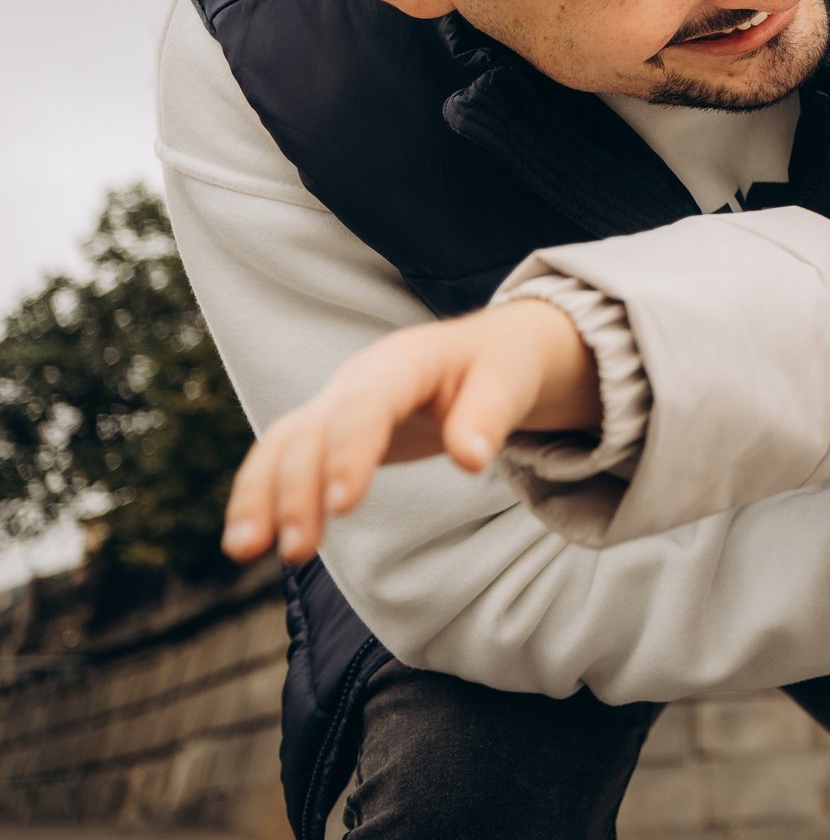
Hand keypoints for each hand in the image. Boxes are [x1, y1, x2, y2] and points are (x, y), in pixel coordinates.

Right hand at [222, 298, 599, 565]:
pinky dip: (260, 495)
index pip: (368, 404)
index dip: (351, 452)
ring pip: (282, 444)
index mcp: (405, 361)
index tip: (345, 506)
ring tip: (245, 551)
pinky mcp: (327, 429)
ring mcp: (335, 402)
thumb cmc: (502, 367)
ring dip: (259, 496)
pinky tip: (249, 541)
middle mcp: (358, 378)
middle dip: (298, 490)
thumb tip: (472, 460)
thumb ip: (490, 415)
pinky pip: (281, 458)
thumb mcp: (512, 380)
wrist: (487, 349)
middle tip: (297, 552)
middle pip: (314, 431)